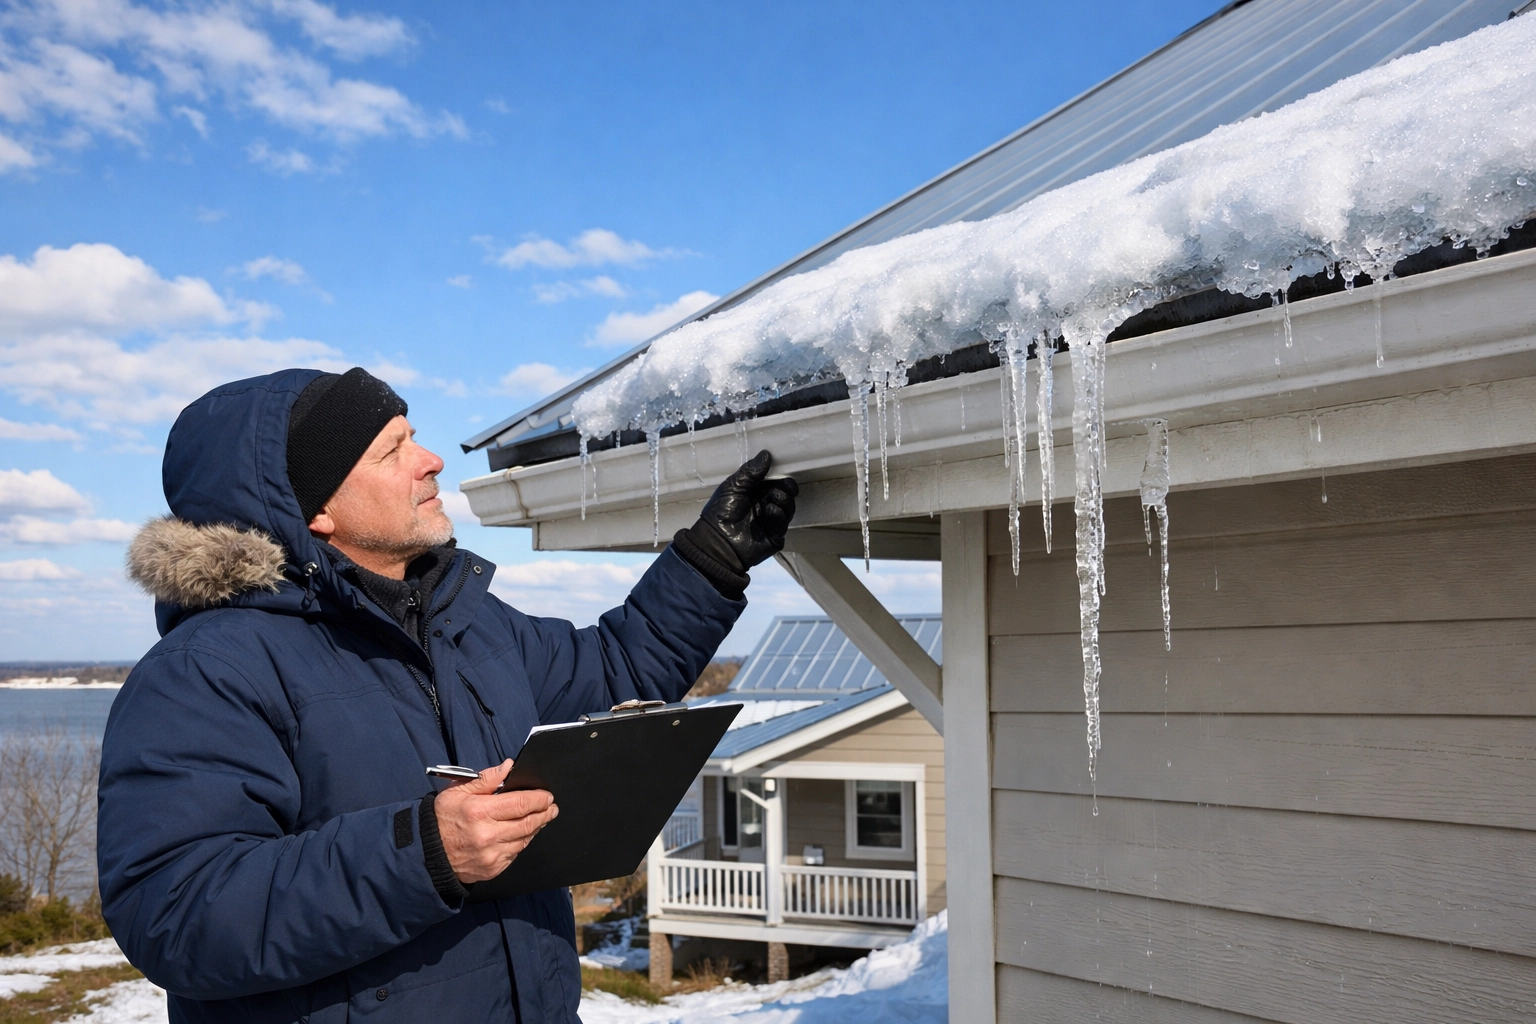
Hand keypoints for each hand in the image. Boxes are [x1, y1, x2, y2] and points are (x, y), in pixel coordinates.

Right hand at [433, 760, 557, 883]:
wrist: (426, 853)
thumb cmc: (442, 819)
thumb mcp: (458, 791)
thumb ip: (486, 779)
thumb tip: (508, 767)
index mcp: (480, 812)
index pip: (521, 803)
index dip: (539, 799)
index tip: (547, 796)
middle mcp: (488, 835)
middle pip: (528, 823)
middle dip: (545, 813)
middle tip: (551, 807)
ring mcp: (492, 855)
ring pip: (525, 839)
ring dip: (536, 827)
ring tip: (541, 818)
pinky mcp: (493, 869)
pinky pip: (515, 853)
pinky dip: (521, 842)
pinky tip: (522, 834)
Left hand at [698, 450, 798, 568]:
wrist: (716, 542)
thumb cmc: (720, 512)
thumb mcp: (733, 487)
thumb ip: (751, 472)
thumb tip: (766, 454)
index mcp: (754, 493)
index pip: (773, 481)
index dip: (779, 476)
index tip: (783, 471)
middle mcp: (764, 505)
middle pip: (784, 493)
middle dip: (786, 487)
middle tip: (786, 485)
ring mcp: (770, 521)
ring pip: (787, 507)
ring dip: (783, 499)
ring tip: (773, 498)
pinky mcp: (775, 536)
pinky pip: (783, 523)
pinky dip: (779, 514)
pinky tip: (770, 510)